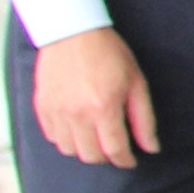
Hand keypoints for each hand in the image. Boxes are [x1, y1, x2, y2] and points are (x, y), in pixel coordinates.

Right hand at [30, 27, 158, 168]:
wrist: (72, 32)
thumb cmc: (110, 54)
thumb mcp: (136, 82)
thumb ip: (143, 119)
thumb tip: (151, 148)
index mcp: (103, 108)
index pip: (115, 150)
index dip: (125, 160)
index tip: (130, 161)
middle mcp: (76, 114)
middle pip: (90, 156)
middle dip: (106, 157)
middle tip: (114, 146)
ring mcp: (56, 111)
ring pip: (69, 150)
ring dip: (84, 149)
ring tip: (95, 136)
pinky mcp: (42, 107)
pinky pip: (52, 137)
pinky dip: (65, 139)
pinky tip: (77, 127)